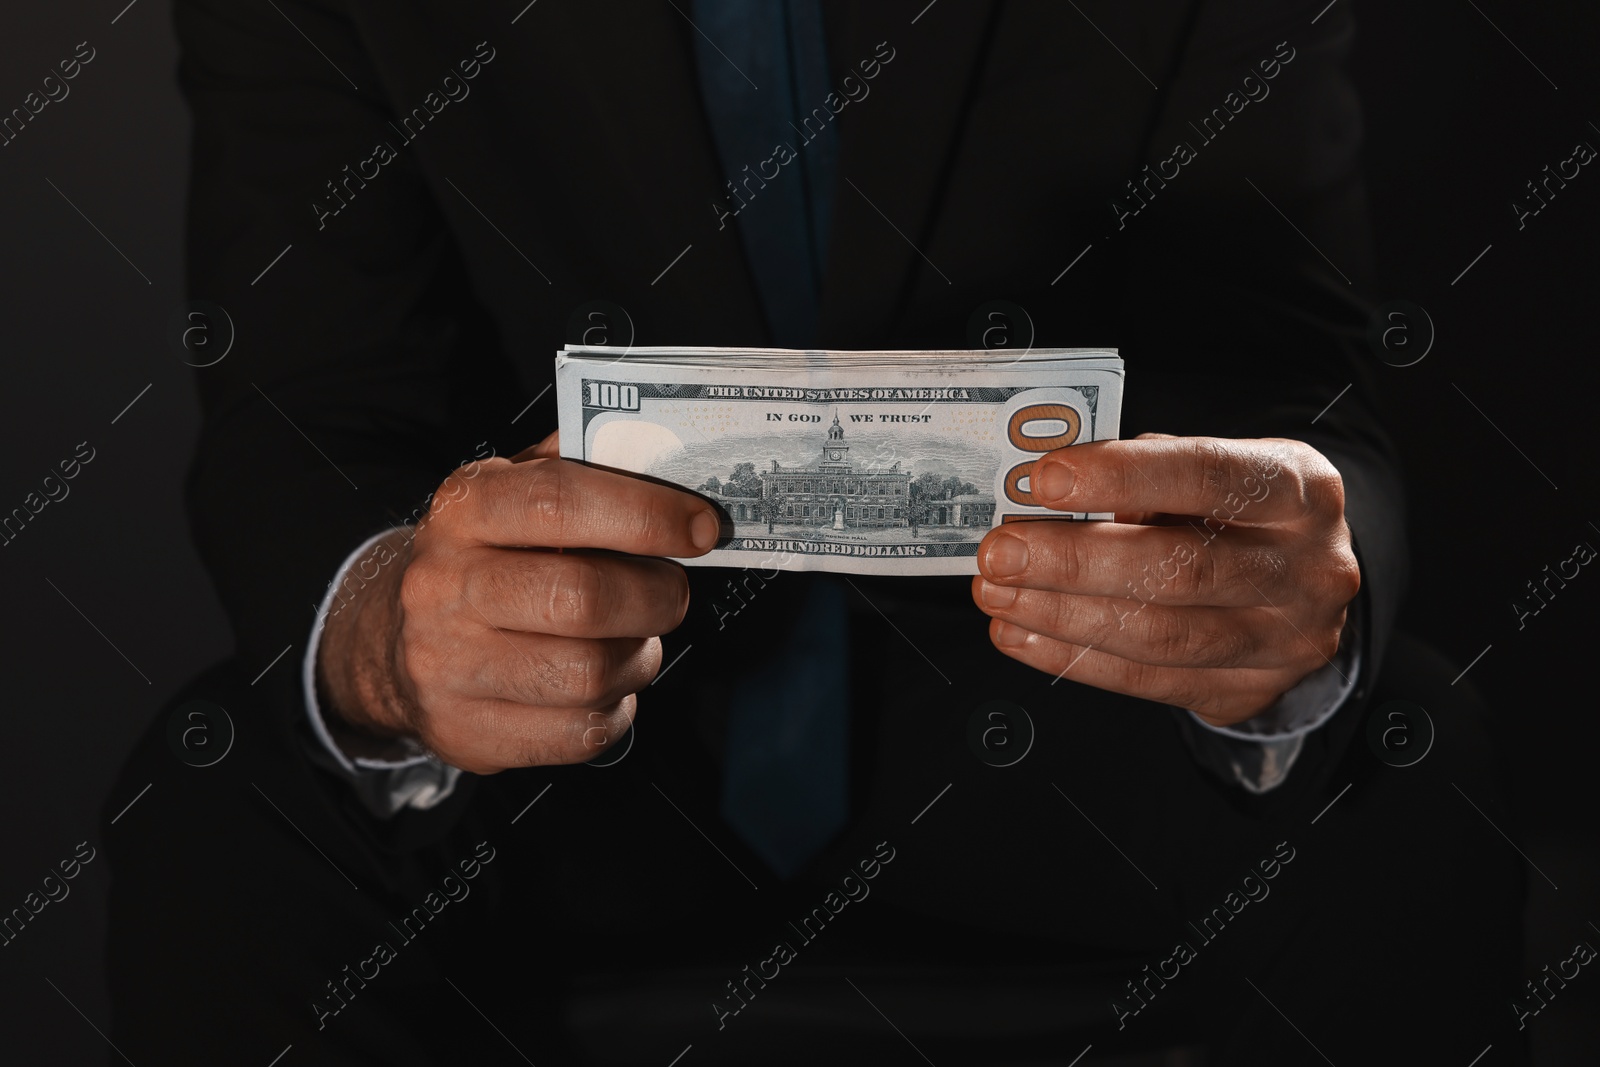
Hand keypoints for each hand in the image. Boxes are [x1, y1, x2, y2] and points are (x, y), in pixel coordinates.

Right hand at [316, 432, 720, 772]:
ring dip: (640, 656)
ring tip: (636, 639)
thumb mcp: (514, 491)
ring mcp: (447, 667)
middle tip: (672, 591)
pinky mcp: (468, 732)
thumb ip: (583, 466)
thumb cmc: (487, 555)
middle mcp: (444, 586)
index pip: (561, 499)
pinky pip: (581, 732)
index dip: (646, 513)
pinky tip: (605, 685)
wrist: (396, 638)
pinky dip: (616, 707)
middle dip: (656, 596)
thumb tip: (668, 455)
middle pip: (583, 598)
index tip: (700, 526)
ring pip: (590, 674)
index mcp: (463, 510)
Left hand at [972, 434, 1359, 726]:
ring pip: (1160, 637)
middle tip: (1001, 552)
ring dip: (1061, 616)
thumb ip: (1144, 479)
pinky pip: (1148, 682)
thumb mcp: (1211, 472)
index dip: (1123, 476)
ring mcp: (1285, 640)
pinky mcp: (1248, 692)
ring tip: (998, 595)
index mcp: (1301, 490)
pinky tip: (1022, 635)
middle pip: (1181, 569)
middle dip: (1074, 561)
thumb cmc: (1237, 511)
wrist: (1302, 583)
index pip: (1208, 476)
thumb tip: (1045, 498)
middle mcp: (1307, 569)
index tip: (1044, 479)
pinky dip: (1074, 659)